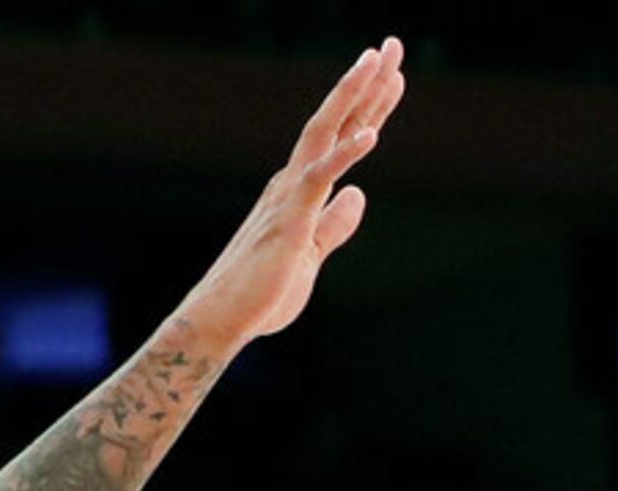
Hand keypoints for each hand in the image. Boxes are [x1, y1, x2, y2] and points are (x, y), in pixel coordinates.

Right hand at [177, 36, 404, 348]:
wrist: (223, 319)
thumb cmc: (261, 293)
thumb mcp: (311, 256)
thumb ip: (334, 225)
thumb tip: (358, 195)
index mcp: (300, 190)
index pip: (342, 138)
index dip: (370, 106)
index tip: (393, 75)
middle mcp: (293, 181)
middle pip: (338, 121)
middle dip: (367, 82)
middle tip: (392, 44)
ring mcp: (290, 196)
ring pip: (325, 134)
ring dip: (353, 96)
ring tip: (377, 62)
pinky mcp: (290, 219)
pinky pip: (319, 179)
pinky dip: (344, 155)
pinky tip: (372, 134)